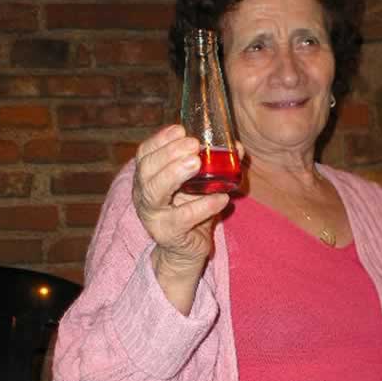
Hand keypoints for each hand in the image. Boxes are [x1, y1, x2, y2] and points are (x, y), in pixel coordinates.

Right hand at [133, 124, 230, 272]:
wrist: (184, 251)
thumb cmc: (190, 211)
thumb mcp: (200, 185)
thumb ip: (215, 165)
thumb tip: (238, 147)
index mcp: (147, 178)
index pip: (145, 154)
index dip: (160, 140)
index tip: (181, 129)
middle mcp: (144, 195)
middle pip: (146, 170)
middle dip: (169, 153)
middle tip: (193, 145)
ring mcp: (153, 216)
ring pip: (154, 192)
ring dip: (174, 174)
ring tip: (196, 163)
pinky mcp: (168, 234)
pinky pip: (182, 218)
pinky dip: (203, 206)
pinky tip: (221, 198)